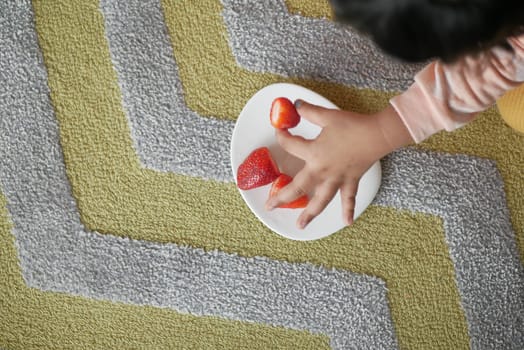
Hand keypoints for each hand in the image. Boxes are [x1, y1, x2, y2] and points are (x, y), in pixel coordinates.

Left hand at [265, 100, 412, 228]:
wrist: (377, 134)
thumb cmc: (352, 125)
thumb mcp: (327, 116)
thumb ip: (309, 111)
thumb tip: (296, 105)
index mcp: (313, 153)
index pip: (289, 146)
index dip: (281, 137)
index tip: (279, 132)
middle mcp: (321, 171)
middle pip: (297, 188)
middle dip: (281, 198)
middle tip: (270, 206)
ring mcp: (336, 179)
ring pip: (320, 200)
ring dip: (309, 214)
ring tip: (300, 225)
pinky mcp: (350, 181)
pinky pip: (348, 199)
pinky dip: (348, 210)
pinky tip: (346, 222)